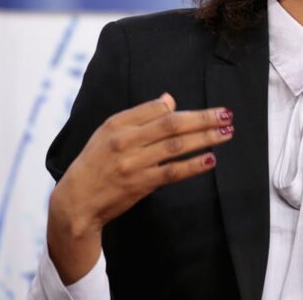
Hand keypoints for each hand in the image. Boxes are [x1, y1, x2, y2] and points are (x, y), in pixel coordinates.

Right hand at [47, 93, 233, 283]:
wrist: (75, 202)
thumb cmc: (95, 162)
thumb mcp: (108, 132)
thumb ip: (140, 115)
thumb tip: (169, 100)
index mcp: (118, 124)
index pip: (156, 110)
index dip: (185, 109)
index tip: (210, 109)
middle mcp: (126, 141)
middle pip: (172, 125)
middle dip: (203, 118)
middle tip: (227, 115)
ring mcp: (134, 164)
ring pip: (176, 146)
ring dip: (205, 138)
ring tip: (226, 132)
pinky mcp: (140, 185)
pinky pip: (172, 172)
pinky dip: (193, 165)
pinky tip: (210, 159)